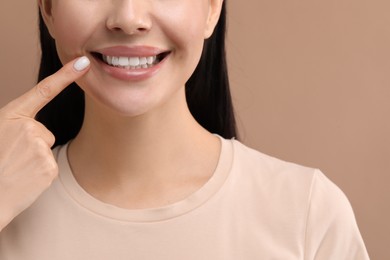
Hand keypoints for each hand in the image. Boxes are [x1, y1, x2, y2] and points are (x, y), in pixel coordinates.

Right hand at [0, 56, 89, 230]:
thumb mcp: (0, 133)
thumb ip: (17, 126)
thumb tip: (36, 132)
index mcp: (11, 116)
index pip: (44, 90)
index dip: (65, 75)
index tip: (83, 62)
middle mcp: (28, 127)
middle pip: (44, 132)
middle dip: (32, 145)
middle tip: (11, 158)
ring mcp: (39, 146)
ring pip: (47, 148)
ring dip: (35, 159)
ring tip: (15, 168)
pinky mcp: (49, 165)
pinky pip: (50, 165)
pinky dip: (40, 173)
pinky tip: (25, 178)